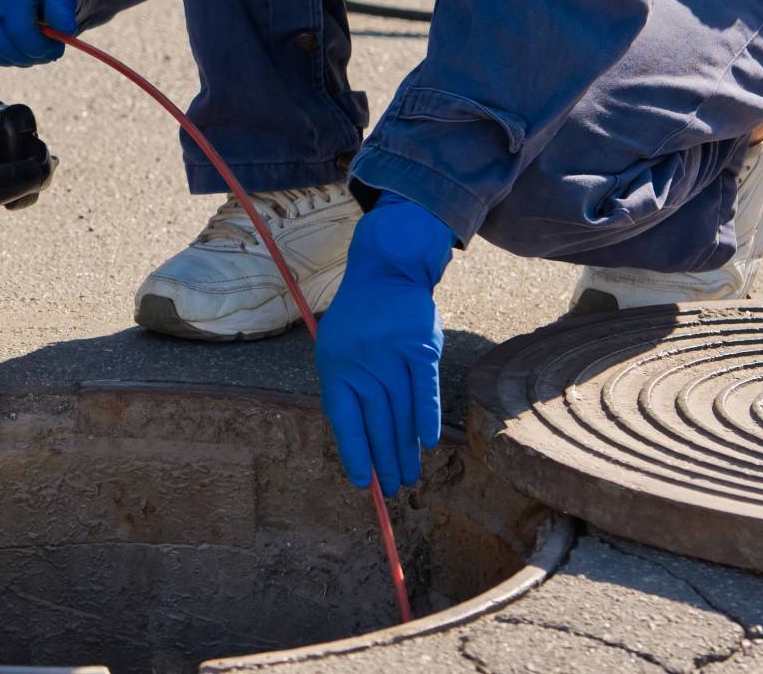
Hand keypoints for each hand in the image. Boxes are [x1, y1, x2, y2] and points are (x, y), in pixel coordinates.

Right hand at [0, 0, 82, 66]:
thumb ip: (63, 11)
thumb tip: (67, 30)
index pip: (20, 31)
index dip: (40, 48)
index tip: (56, 48)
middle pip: (0, 45)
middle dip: (27, 56)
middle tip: (43, 52)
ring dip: (6, 58)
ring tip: (24, 49)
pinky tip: (5, 46)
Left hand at [315, 193, 454, 492]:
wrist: (385, 274)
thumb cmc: (358, 320)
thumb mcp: (335, 350)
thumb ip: (343, 390)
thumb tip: (355, 439)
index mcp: (337, 369)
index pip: (345, 421)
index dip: (355, 453)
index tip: (363, 482)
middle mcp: (363, 366)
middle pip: (376, 423)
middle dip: (384, 460)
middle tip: (392, 489)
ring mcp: (393, 357)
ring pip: (400, 413)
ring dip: (405, 448)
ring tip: (409, 476)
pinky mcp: (421, 349)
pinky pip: (424, 389)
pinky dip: (426, 416)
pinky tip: (428, 442)